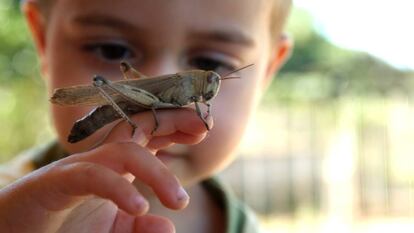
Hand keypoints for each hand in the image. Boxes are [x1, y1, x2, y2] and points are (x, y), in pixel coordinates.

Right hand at [0, 108, 211, 232]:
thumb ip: (139, 228)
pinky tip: (138, 206)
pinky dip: (117, 189)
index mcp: (116, 167)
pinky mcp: (57, 182)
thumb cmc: (64, 229)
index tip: (202, 128)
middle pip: (139, 126)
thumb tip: (167, 226)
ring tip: (179, 202)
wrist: (15, 232)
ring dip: (156, 172)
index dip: (176, 126)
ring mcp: (79, 167)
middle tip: (203, 126)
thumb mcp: (112, 232)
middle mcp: (101, 160)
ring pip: (122, 151)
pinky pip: (92, 176)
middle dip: (172, 120)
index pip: (150, 135)